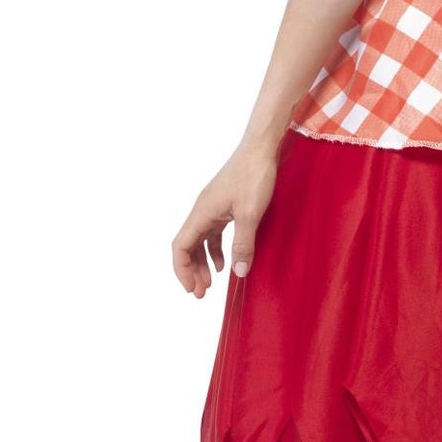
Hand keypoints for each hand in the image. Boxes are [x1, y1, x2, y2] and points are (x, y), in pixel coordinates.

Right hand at [172, 141, 280, 295]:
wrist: (261, 148)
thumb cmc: (253, 176)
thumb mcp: (250, 214)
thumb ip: (243, 244)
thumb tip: (238, 273)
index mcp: (201, 213)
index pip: (180, 247)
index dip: (182, 270)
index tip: (192, 289)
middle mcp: (202, 210)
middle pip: (187, 246)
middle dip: (191, 271)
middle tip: (201, 293)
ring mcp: (213, 207)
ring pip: (200, 240)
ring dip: (202, 262)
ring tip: (211, 283)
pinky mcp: (224, 205)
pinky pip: (213, 233)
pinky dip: (215, 250)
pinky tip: (225, 263)